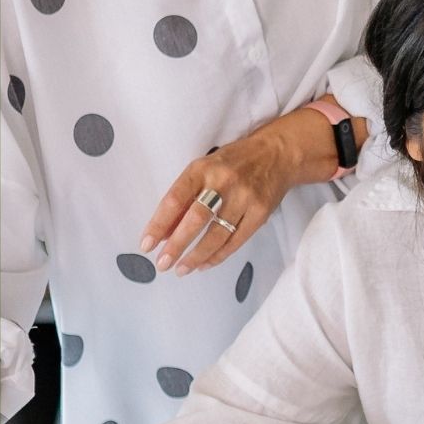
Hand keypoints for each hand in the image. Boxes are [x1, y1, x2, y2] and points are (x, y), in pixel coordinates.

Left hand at [139, 107, 332, 275]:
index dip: (159, 224)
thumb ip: (184, 198)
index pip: (175, 200)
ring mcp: (244, 198)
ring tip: (182, 269)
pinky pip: (237, 240)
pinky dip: (218, 255)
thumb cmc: (233, 163)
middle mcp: (223, 182)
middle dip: (177, 245)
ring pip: (217, 234)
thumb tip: (164, 232)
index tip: (147, 244)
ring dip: (197, 256)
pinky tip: (204, 264)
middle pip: (196, 219)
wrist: (276, 154)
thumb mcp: (203, 170)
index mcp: (202, 169)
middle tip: (163, 264)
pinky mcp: (261, 212)